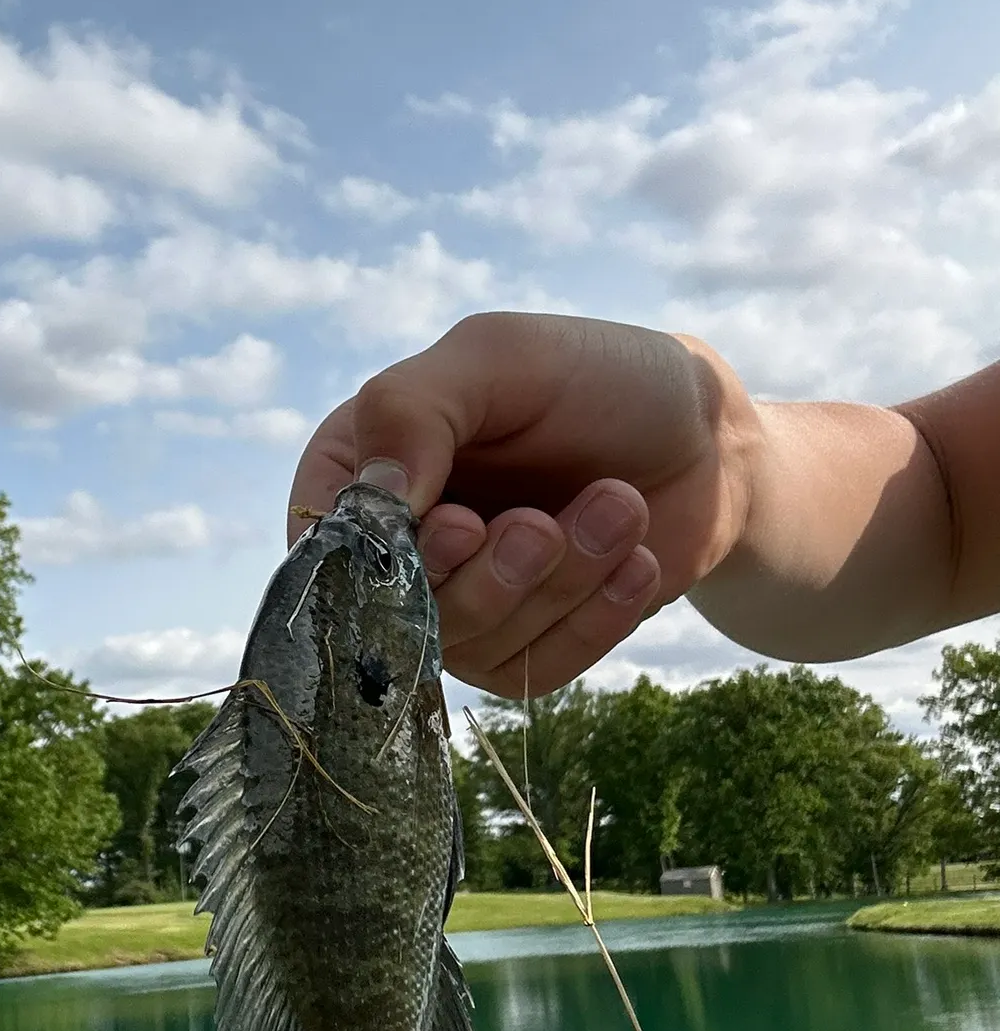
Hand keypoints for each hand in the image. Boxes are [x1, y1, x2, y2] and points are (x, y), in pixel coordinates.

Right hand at [288, 313, 757, 697]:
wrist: (704, 433)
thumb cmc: (593, 376)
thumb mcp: (498, 358)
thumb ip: (413, 410)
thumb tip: (370, 502)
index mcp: (360, 463)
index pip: (325, 541)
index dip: (379, 558)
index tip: (461, 522)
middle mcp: (396, 542)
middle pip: (396, 611)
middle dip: (486, 574)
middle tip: (545, 522)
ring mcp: (457, 601)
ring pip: (471, 644)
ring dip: (555, 581)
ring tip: (618, 506)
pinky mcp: (522, 645)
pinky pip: (532, 672)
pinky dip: (591, 621)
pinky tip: (634, 562)